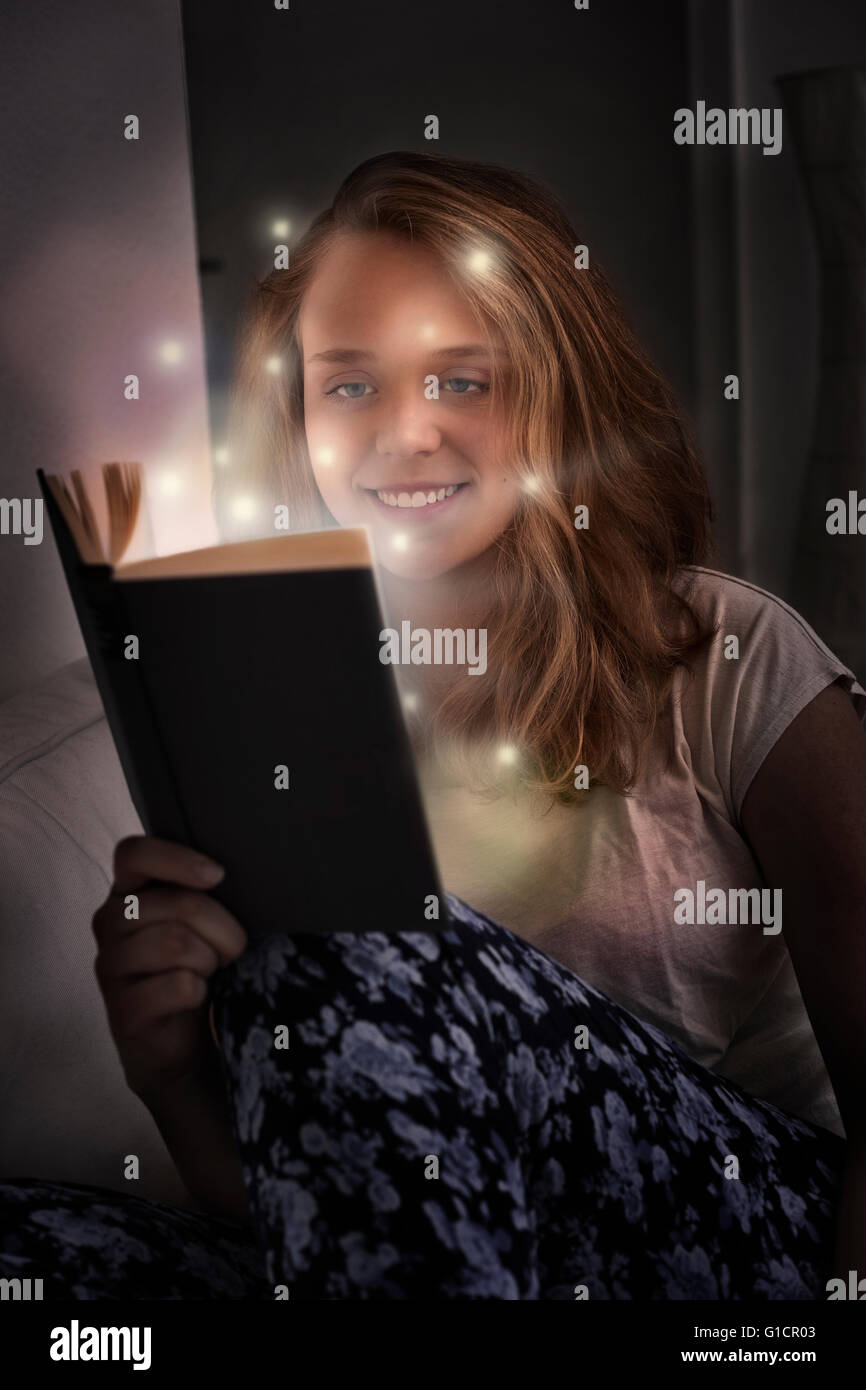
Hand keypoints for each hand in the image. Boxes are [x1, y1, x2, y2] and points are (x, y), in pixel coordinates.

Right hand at [93, 834, 246, 1100]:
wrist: (179, 1047)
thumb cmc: (194, 970)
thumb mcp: (196, 924)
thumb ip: (197, 894)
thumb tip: (228, 874)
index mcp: (127, 893)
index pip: (133, 853)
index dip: (177, 859)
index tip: (217, 876)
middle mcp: (109, 923)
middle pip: (177, 904)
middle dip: (222, 928)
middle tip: (231, 950)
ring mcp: (110, 967)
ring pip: (177, 944)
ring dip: (210, 961)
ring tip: (209, 973)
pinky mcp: (123, 1010)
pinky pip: (179, 984)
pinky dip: (201, 992)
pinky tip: (195, 999)